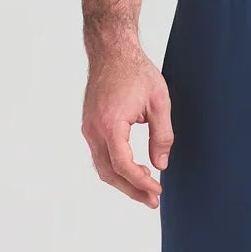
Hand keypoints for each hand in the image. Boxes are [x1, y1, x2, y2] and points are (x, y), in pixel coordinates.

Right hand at [81, 42, 173, 207]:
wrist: (111, 51)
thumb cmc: (136, 72)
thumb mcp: (159, 102)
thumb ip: (162, 135)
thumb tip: (161, 165)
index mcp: (110, 123)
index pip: (122, 164)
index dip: (140, 182)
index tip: (157, 190)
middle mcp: (93, 129)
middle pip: (109, 172)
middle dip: (131, 190)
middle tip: (153, 200)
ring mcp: (88, 128)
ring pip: (102, 166)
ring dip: (123, 182)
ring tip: (146, 191)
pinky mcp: (90, 125)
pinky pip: (100, 155)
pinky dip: (116, 168)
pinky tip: (134, 171)